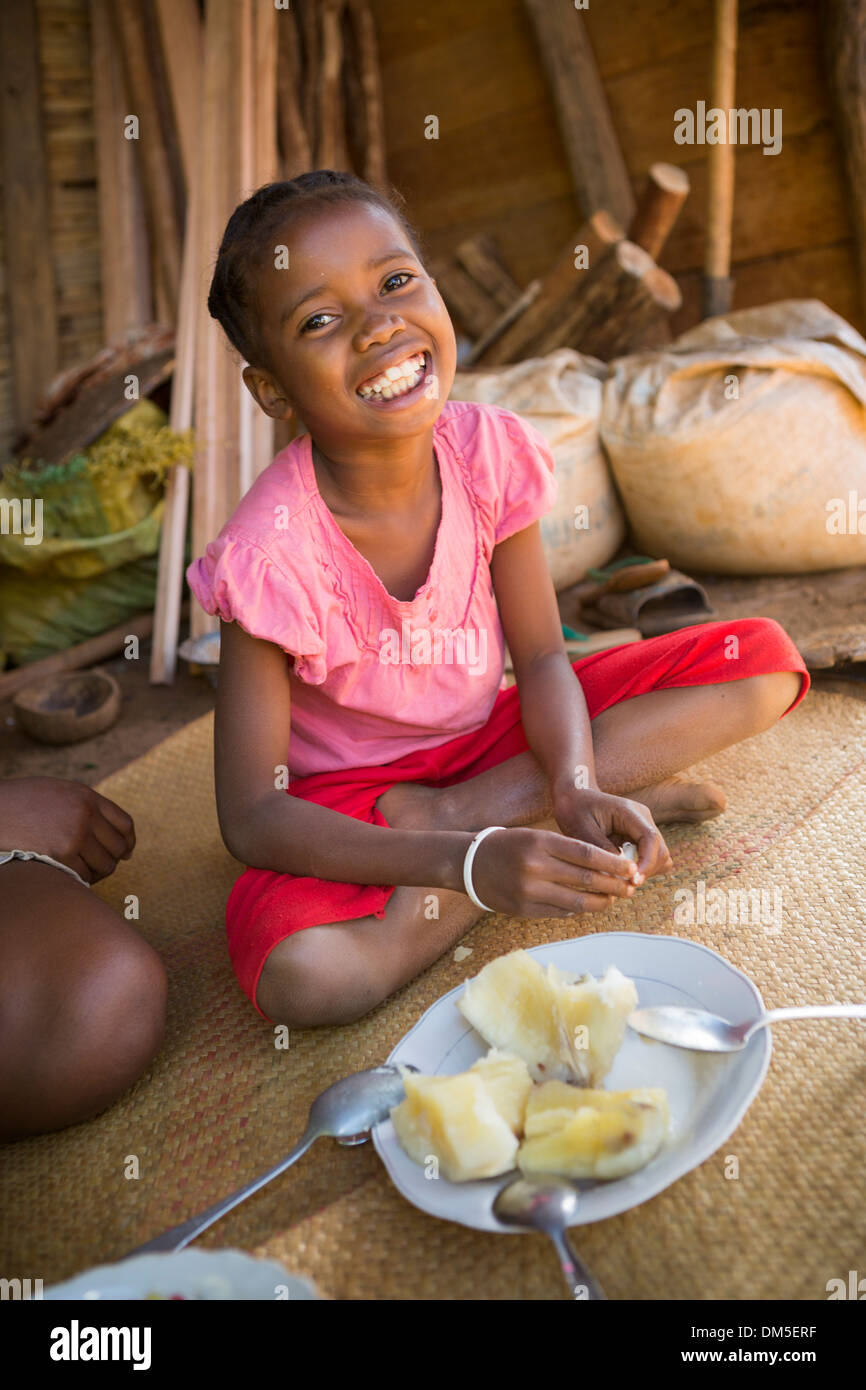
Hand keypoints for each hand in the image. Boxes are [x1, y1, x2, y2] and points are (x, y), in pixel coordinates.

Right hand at [0, 776, 134, 884]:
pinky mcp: (60, 856)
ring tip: (83, 870)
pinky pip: (84, 876)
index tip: (126, 852)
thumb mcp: (59, 793)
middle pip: (118, 847)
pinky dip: (80, 880)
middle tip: (100, 865)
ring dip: (97, 872)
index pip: (125, 823)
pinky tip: (69, 875)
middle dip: (112, 859)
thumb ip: (86, 808)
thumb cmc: (22, 803)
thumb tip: (120, 837)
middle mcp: (84, 814)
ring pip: (105, 865)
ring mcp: (73, 836)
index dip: (128, 841)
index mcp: (86, 796)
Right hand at [468, 825, 641, 918]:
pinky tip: (586, 905)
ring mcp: (528, 891)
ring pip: (576, 902)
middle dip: (614, 884)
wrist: (470, 864)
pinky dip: (577, 909)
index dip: (614, 863)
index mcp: (540, 842)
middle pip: (586, 879)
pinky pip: (559, 912)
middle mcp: (535, 867)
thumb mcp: (536, 837)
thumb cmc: (510, 846)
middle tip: (631, 887)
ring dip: (600, 902)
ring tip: (613, 900)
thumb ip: (566, 850)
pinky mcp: (523, 910)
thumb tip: (606, 867)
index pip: (587, 854)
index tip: (631, 867)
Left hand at [551, 784, 672, 882]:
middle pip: (661, 851)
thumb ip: (601, 850)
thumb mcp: (582, 830)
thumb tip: (620, 874)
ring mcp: (644, 827)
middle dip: (646, 871)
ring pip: (660, 857)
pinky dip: (640, 868)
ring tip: (620, 876)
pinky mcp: (640, 837)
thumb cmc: (574, 810)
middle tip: (624, 885)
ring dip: (645, 871)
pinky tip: (621, 871)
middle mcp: (643, 818)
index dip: (647, 863)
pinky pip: (650, 858)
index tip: (634, 881)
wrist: (574, 796)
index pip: (651, 839)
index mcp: (629, 812)